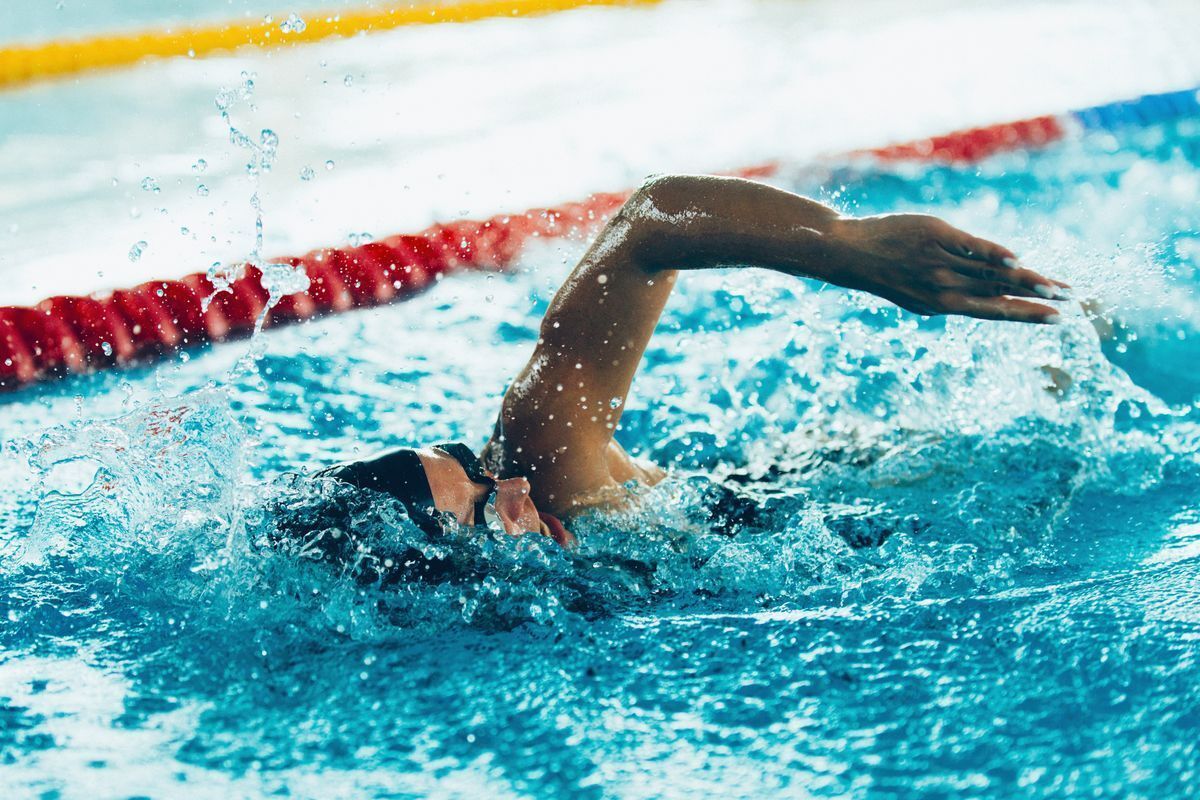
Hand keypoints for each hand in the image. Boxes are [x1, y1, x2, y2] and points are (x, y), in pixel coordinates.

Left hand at [827, 214, 1068, 322]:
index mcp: (942, 306)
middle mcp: (944, 288)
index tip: (1055, 319)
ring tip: (1056, 286)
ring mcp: (941, 264)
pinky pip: (972, 248)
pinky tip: (1017, 261)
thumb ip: (955, 294)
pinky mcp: (937, 238)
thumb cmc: (889, 272)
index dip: (1026, 315)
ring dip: (1027, 279)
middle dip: (1038, 298)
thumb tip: (992, 292)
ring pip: (992, 273)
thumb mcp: (920, 293)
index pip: (993, 311)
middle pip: (1001, 292)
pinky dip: (994, 255)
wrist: (851, 253)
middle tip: (1070, 301)